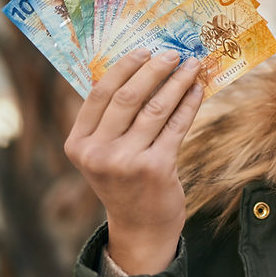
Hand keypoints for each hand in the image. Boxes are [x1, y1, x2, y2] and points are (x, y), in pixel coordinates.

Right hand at [64, 49, 202, 274]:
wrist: (140, 226)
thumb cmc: (125, 179)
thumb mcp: (104, 152)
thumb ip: (111, 119)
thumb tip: (141, 68)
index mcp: (78, 144)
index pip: (98, 94)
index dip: (124, 68)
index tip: (144, 50)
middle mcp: (97, 153)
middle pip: (128, 97)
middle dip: (154, 69)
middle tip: (173, 53)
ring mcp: (126, 162)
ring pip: (156, 108)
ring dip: (177, 82)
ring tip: (192, 66)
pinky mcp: (156, 168)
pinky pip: (176, 125)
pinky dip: (189, 104)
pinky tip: (197, 90)